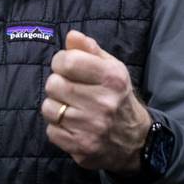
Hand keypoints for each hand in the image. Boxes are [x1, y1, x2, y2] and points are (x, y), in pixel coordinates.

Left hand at [40, 30, 151, 172]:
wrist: (135, 141)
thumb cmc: (116, 97)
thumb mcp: (111, 69)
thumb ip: (90, 50)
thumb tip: (71, 36)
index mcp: (112, 78)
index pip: (68, 61)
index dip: (60, 62)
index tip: (66, 68)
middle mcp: (104, 102)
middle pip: (53, 84)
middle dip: (57, 85)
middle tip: (70, 91)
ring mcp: (92, 127)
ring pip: (49, 108)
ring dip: (56, 107)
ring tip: (71, 109)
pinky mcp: (82, 147)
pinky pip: (51, 131)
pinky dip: (58, 128)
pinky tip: (73, 126)